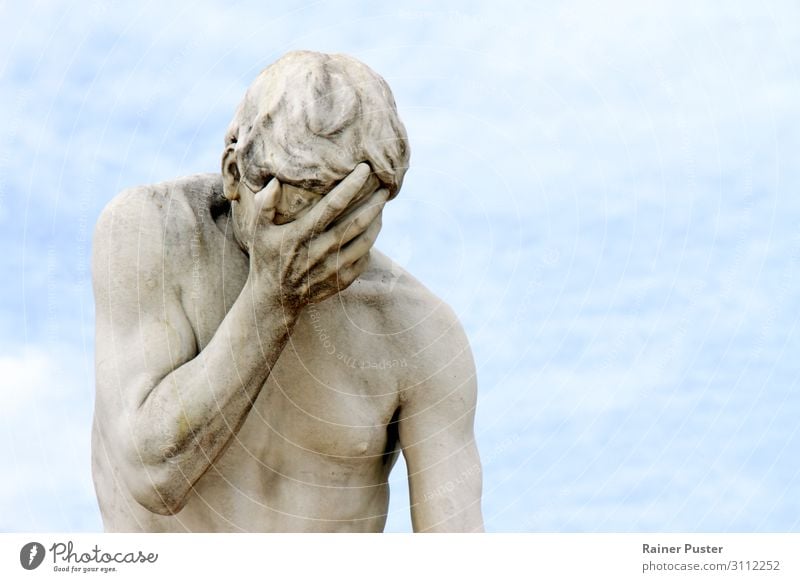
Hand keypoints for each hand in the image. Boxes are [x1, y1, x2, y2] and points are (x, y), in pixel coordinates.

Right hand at [244, 163, 387, 310]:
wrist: (275, 300)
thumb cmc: (266, 258)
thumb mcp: (258, 231)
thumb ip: (264, 204)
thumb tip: (277, 182)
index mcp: (301, 235)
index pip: (332, 206)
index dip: (351, 186)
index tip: (365, 169)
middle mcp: (320, 252)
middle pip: (356, 223)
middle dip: (374, 203)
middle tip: (384, 187)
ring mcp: (333, 269)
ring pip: (365, 241)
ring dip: (377, 221)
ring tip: (381, 206)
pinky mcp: (342, 281)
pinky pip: (364, 258)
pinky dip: (371, 243)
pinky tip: (372, 230)